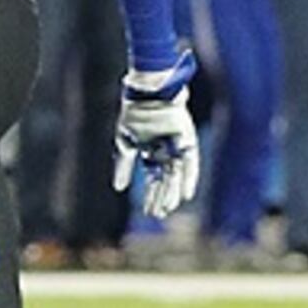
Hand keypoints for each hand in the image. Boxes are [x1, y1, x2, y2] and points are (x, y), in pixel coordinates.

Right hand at [111, 49, 201, 220]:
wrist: (147, 93)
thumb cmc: (134, 114)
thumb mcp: (124, 144)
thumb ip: (123, 166)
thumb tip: (118, 188)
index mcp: (151, 150)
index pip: (152, 177)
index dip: (150, 193)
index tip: (148, 210)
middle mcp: (165, 150)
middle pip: (165, 179)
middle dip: (161, 196)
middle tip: (158, 214)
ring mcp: (177, 146)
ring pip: (176, 174)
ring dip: (173, 191)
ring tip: (168, 208)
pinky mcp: (187, 140)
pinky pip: (190, 162)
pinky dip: (189, 178)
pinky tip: (186, 194)